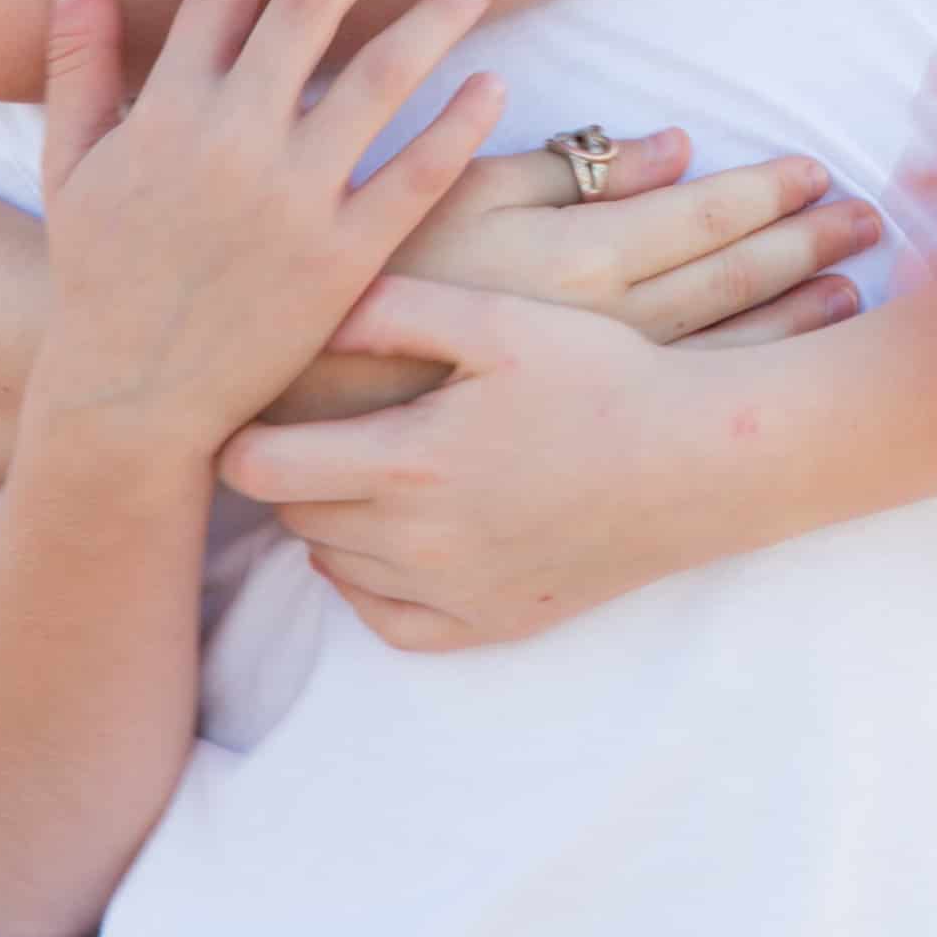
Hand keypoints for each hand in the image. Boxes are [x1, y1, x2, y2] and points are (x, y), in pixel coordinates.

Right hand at [24, 0, 510, 465]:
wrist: (130, 399)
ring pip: (378, 82)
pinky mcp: (342, 260)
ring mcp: (291, 201)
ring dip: (431, 21)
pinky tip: (491, 84)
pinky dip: (457, 125)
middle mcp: (231, 142)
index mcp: (167, 110)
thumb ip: (80, 55)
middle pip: (311, 9)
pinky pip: (416, 176)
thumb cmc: (98, 273)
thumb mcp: (72, 161)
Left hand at [222, 282, 726, 650]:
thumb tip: (313, 312)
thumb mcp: (498, 321)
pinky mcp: (487, 625)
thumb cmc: (601, 376)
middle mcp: (416, 541)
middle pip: (294, 517)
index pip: (264, 470)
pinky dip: (370, 582)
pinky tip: (392, 539)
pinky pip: (386, 620)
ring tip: (368, 468)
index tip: (250, 415)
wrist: (694, 460)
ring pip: (334, 566)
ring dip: (331, 521)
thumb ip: (395, 311)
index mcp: (408, 460)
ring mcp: (451, 592)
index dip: (242, 440)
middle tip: (321, 428)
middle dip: (292, 472)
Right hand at [258, 132, 880, 420]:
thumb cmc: (378, 282)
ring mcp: (607, 393)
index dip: (768, 192)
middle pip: (736, 280)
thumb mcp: (459, 196)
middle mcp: (613, 329)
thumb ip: (565, 169)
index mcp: (582, 256)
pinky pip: (696, 405)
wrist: (315, 407)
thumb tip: (674, 149)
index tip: (818, 173)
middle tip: (868, 222)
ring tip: (852, 285)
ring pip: (732, 345)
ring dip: (799, 310)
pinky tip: (795, 357)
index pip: (705, 216)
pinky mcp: (591, 438)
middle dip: (807, 245)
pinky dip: (760, 376)